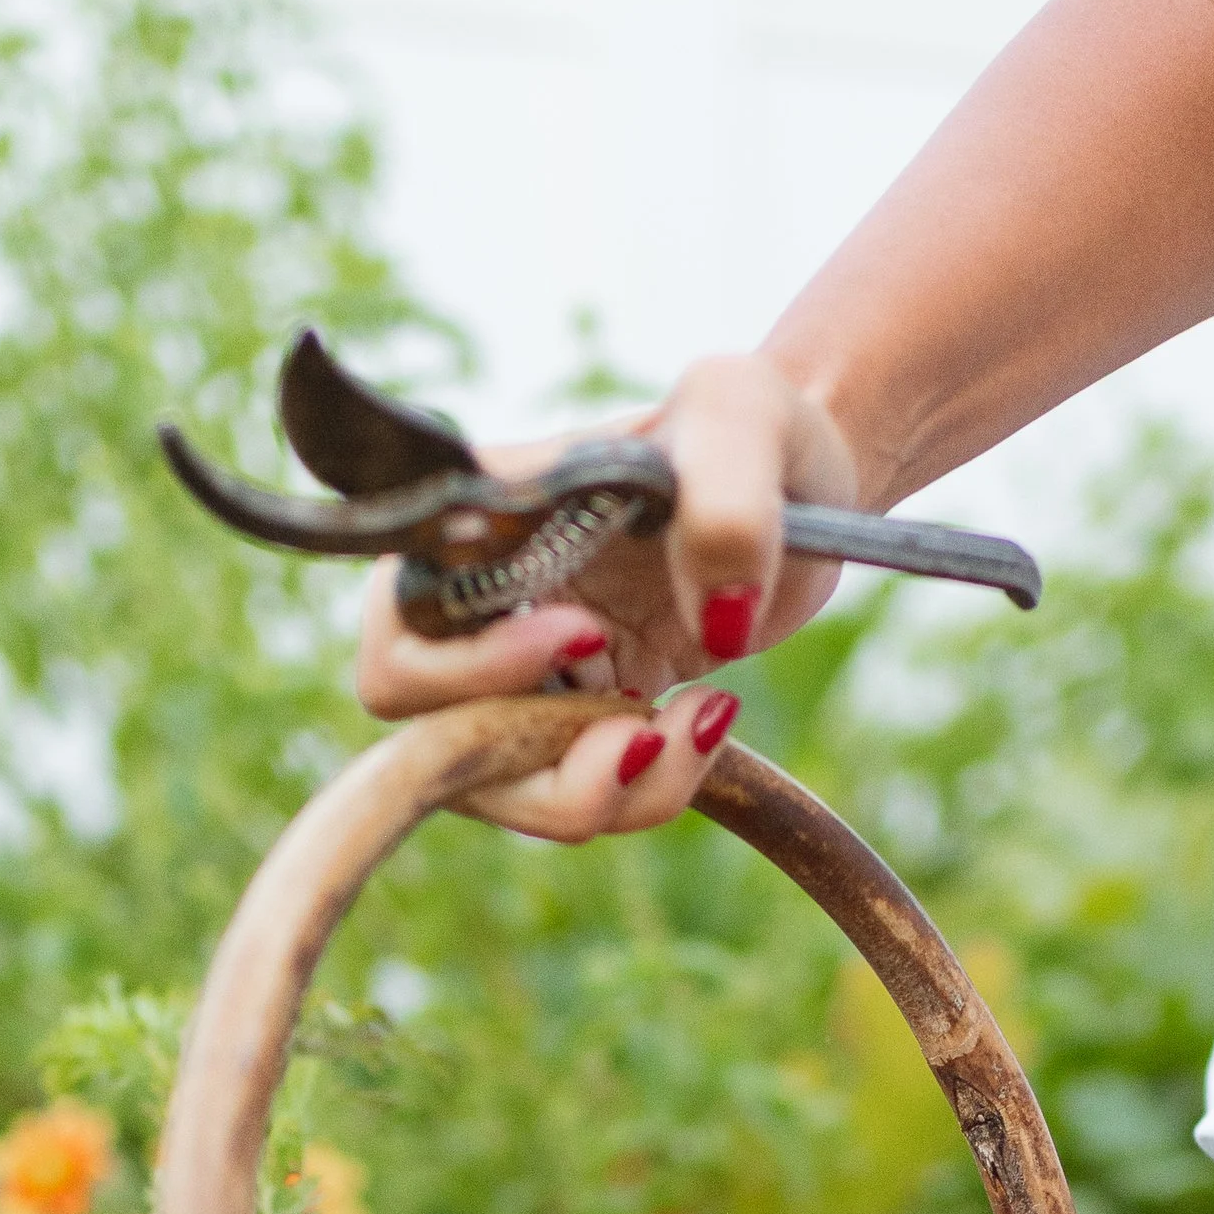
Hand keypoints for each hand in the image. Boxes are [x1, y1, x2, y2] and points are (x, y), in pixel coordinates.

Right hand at [352, 353, 860, 841]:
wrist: (808, 498)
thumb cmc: (756, 435)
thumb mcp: (745, 414)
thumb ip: (725, 491)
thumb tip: (715, 617)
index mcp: (484, 514)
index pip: (404, 607)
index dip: (465, 657)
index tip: (582, 636)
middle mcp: (480, 598)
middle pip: (417, 713)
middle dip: (519, 746)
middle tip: (635, 719)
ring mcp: (521, 672)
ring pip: (492, 781)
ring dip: (593, 789)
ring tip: (696, 724)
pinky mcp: (578, 725)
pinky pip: (576, 798)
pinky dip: (645, 790)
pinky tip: (708, 723)